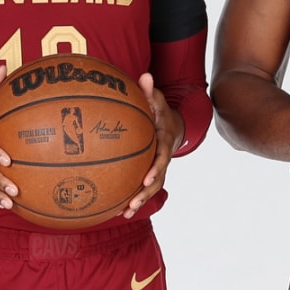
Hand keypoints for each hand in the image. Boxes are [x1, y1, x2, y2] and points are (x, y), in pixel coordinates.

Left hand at [124, 72, 186, 216]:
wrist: (172, 126)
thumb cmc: (159, 111)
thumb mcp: (157, 99)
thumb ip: (150, 90)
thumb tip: (145, 75)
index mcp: (164, 142)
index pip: (162, 157)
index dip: (156, 169)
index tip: (147, 178)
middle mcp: (163, 158)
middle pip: (157, 179)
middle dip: (145, 194)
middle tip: (132, 204)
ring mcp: (158, 168)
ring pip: (151, 188)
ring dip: (139, 201)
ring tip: (125, 214)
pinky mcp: (150, 173)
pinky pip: (142, 188)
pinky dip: (132, 198)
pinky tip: (117, 210)